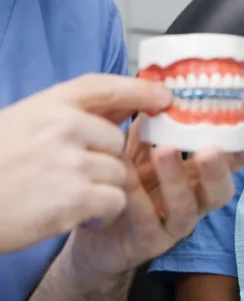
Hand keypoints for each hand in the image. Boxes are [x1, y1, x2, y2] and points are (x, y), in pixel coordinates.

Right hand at [0, 74, 170, 253]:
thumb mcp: (23, 124)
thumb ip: (68, 117)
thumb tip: (119, 110)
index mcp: (49, 105)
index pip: (104, 87)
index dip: (139, 90)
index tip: (164, 96)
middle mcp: (63, 127)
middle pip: (117, 142)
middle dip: (106, 161)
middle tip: (76, 177)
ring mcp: (70, 162)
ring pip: (119, 174)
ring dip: (102, 189)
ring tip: (67, 196)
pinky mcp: (73, 198)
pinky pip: (114, 201)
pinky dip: (101, 211)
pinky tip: (74, 213)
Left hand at [67, 116, 243, 277]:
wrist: (89, 233)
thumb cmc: (123, 185)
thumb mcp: (136, 151)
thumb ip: (150, 127)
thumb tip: (159, 90)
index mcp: (195, 177)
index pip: (229, 164)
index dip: (243, 151)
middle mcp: (192, 202)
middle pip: (218, 191)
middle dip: (218, 168)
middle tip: (209, 146)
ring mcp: (171, 225)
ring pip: (186, 208)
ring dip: (177, 179)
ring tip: (164, 150)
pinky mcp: (146, 243)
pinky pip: (146, 221)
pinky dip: (138, 197)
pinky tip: (126, 174)